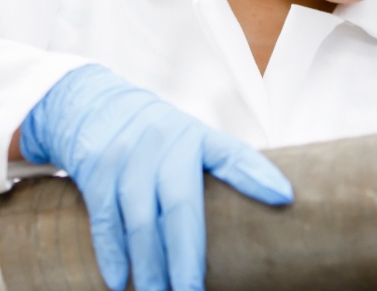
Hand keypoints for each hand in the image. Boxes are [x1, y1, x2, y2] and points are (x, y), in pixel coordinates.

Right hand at [20, 64, 293, 290]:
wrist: (94, 104)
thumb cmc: (159, 138)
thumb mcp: (192, 140)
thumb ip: (224, 169)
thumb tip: (275, 204)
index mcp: (198, 138)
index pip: (232, 155)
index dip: (257, 175)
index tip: (283, 197)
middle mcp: (164, 145)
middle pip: (180, 204)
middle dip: (187, 253)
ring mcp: (128, 158)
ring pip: (140, 219)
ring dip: (149, 264)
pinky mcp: (96, 172)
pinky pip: (105, 220)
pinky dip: (111, 253)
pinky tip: (119, 281)